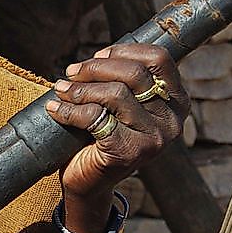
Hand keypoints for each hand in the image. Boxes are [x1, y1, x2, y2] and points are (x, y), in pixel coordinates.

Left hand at [45, 43, 189, 200]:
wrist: (89, 181)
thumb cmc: (103, 135)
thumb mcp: (121, 104)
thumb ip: (122, 80)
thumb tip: (98, 56)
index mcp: (176, 101)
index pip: (159, 59)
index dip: (124, 51)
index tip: (97, 56)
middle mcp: (171, 120)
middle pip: (135, 73)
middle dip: (96, 68)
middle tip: (71, 72)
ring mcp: (153, 138)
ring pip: (116, 93)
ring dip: (80, 89)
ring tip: (61, 90)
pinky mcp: (129, 152)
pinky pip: (96, 117)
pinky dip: (70, 110)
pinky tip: (55, 109)